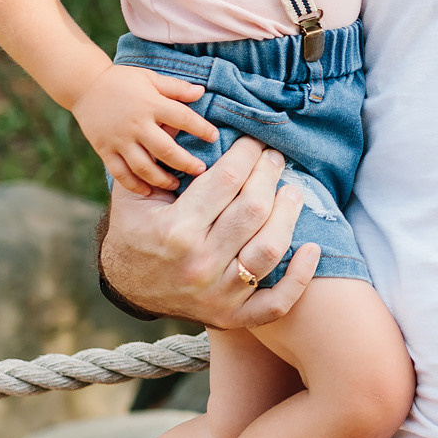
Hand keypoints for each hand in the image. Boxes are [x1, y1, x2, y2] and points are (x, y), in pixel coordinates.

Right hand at [72, 62, 217, 191]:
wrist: (84, 85)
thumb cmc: (123, 80)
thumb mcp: (151, 78)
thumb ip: (176, 88)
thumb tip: (202, 92)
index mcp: (151, 104)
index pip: (183, 118)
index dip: (201, 129)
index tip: (214, 137)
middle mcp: (136, 124)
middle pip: (165, 150)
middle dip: (186, 163)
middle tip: (200, 171)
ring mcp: (119, 140)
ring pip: (143, 167)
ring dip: (162, 179)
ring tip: (176, 184)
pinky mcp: (105, 150)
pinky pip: (120, 173)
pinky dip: (134, 185)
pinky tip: (147, 191)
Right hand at [101, 135, 322, 328]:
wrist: (125, 286)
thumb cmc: (135, 230)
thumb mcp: (134, 192)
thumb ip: (159, 160)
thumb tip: (188, 121)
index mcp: (175, 230)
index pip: (227, 180)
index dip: (248, 153)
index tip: (255, 141)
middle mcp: (199, 264)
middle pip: (253, 211)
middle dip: (269, 176)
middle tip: (275, 159)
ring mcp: (217, 294)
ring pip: (269, 250)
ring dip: (289, 215)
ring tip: (293, 192)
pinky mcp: (231, 316)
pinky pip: (276, 303)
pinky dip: (300, 278)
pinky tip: (312, 248)